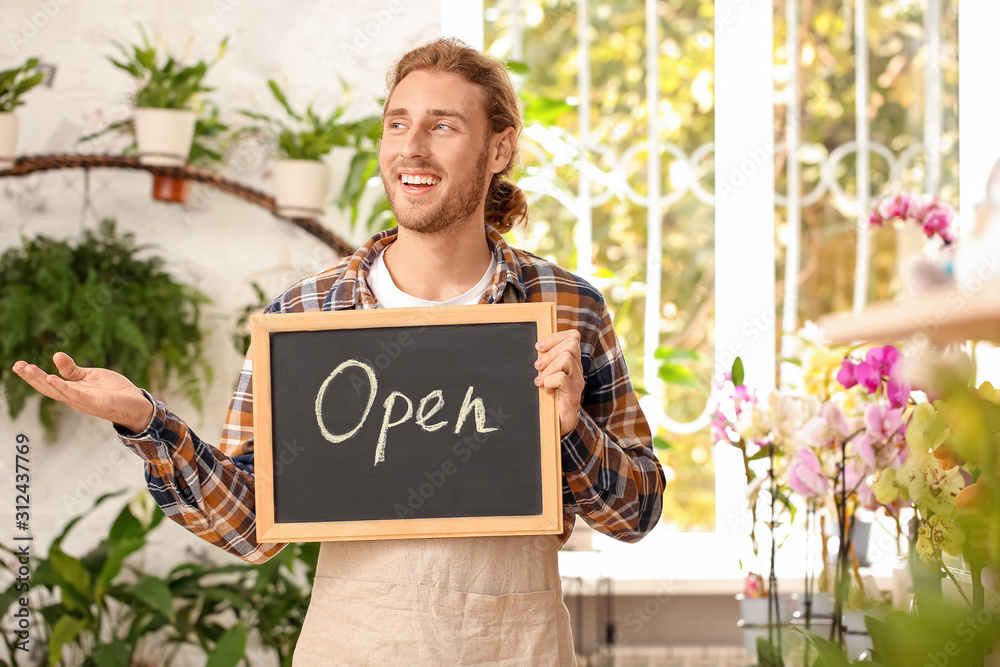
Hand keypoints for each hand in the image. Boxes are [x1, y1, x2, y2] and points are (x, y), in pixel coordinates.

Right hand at [11, 352, 153, 432]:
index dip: (32, 375)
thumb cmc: (113, 391)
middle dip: (31, 377)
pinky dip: (64, 387)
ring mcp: (83, 402)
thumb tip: (55, 356)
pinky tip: (52, 378)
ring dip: (43, 381)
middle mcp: (74, 398)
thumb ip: (72, 369)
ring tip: (29, 369)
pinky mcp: (96, 403)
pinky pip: (76, 395)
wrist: (136, 404)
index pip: (47, 384)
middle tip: (17, 366)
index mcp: (72, 391)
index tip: (17, 364)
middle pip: (48, 388)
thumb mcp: (90, 376)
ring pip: (58, 392)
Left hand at [534, 329, 584, 435]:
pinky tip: (546, 390)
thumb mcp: (545, 375)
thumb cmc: (548, 400)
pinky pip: (562, 378)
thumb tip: (536, 347)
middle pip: (572, 343)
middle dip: (551, 351)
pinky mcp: (573, 395)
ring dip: (548, 368)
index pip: (573, 337)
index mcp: (571, 362)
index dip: (555, 336)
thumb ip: (545, 361)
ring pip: (567, 358)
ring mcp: (577, 382)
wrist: (557, 426)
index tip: (538, 346)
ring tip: (540, 381)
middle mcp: (577, 370)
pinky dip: (549, 382)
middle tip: (537, 366)